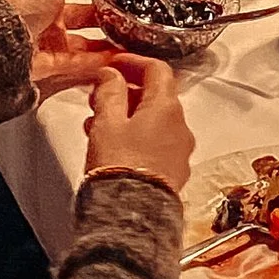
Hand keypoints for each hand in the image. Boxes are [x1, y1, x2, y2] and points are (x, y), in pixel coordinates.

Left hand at [3, 0, 119, 80]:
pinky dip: (98, 60)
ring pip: (84, 42)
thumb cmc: (17, 9)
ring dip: (105, 41)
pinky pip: (79, 62)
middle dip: (105, 15)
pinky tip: (113, 57)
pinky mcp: (51, 64)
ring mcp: (49, 41)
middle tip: (126, 15)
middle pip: (83, 16)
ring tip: (126, 40)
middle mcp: (47, 17)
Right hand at [82, 53, 193, 195]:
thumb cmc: (120, 168)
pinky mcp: (172, 174)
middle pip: (156, 96)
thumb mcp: (107, 122)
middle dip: (126, 92)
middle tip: (101, 94)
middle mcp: (180, 128)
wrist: (131, 216)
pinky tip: (112, 146)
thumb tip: (111, 75)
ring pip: (154, 122)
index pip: (157, 70)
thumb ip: (109, 92)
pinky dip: (136, 137)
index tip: (114, 63)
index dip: (133, 62)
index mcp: (167, 108)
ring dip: (128, 116)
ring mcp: (179, 152)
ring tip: (98, 123)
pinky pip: (156, 145)